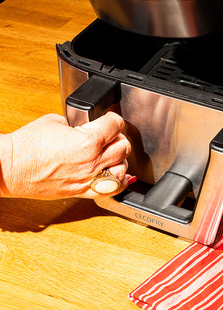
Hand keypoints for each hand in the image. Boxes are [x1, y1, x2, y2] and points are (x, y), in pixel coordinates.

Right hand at [0, 112, 131, 198]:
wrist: (10, 168)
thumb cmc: (27, 146)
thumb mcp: (56, 121)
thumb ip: (76, 123)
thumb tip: (83, 125)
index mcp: (88, 141)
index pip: (116, 125)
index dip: (113, 118)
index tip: (109, 118)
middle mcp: (92, 162)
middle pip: (123, 147)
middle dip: (119, 137)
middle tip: (111, 135)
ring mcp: (88, 179)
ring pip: (122, 169)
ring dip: (120, 159)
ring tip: (113, 153)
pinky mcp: (80, 191)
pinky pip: (111, 190)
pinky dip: (120, 182)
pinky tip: (121, 175)